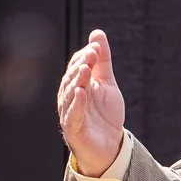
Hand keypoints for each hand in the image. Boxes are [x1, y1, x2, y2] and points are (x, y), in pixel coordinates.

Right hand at [56, 29, 127, 178]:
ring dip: (77, 80)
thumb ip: (102, 61)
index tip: (97, 47)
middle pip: (71, 78)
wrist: (110, 146)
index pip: (76, 66)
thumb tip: (97, 34)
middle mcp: (69, 98)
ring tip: (85, 69)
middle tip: (93, 54)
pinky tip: (81, 92)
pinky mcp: (73, 129)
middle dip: (81, 65)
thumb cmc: (105, 115)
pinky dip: (76, 103)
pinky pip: (73, 114)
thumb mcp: (107, 84)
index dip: (85, 56)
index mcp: (76, 85)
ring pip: (69, 94)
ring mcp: (70, 113)